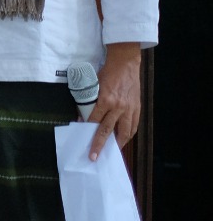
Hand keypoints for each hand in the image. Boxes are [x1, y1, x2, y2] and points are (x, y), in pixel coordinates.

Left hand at [87, 43, 142, 159]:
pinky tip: (123, 139)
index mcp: (105, 100)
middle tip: (94, 156)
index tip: (83, 139)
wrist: (126, 64)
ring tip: (112, 151)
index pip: (94, 120)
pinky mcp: (137, 109)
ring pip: (124, 132)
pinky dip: (128, 134)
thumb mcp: (93, 86)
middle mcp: (118, 107)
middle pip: (107, 130)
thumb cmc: (107, 73)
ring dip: (117, 143)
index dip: (88, 131)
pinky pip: (133, 126)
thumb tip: (82, 117)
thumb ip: (89, 102)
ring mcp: (129, 109)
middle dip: (99, 145)